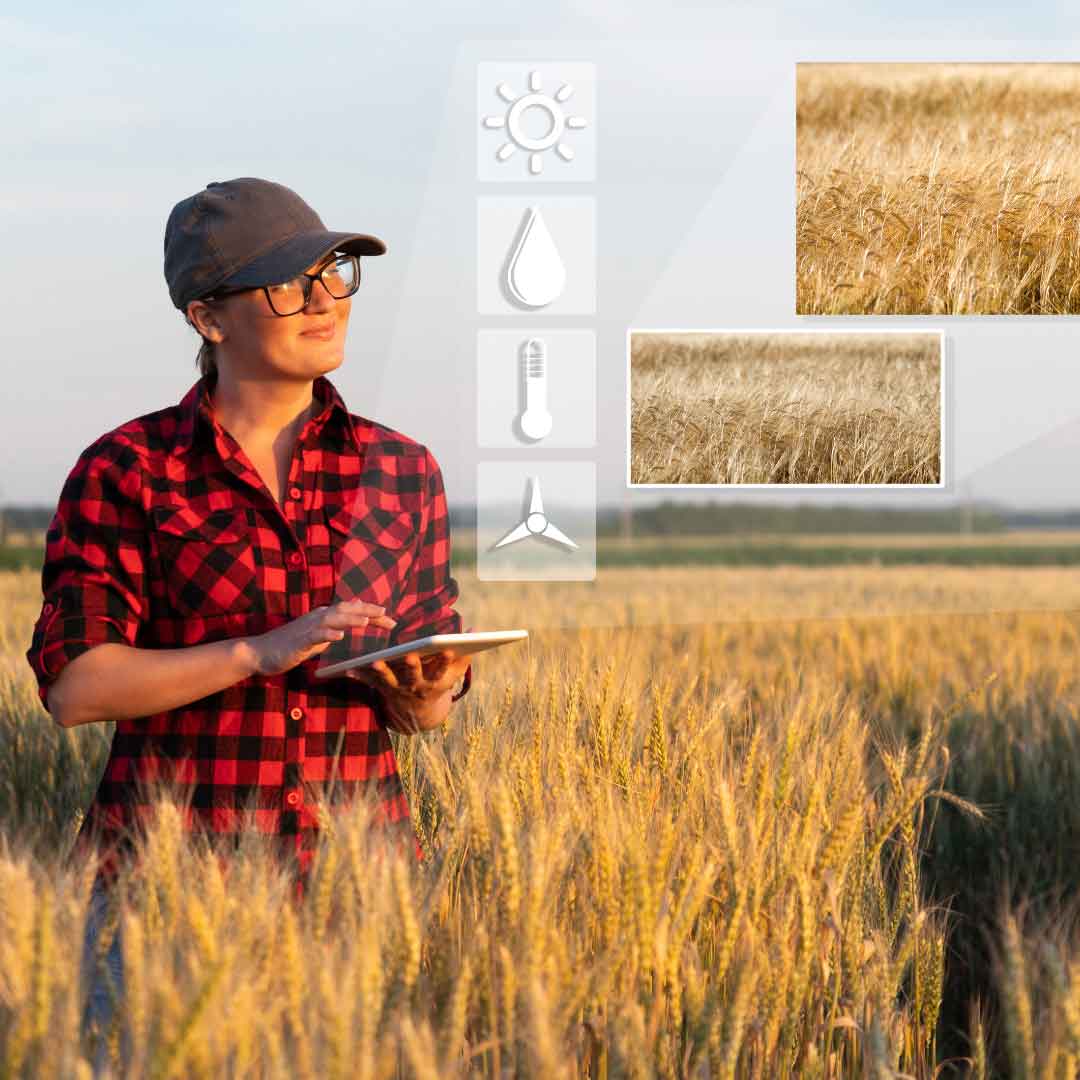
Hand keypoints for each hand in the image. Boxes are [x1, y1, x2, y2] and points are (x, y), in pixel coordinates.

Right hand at [245, 599, 396, 676]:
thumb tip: (355, 612)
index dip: (372, 613)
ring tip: (367, 622)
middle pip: (346, 610)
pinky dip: (327, 634)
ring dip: (350, 619)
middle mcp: (318, 617)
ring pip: (332, 620)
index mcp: (324, 616)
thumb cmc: (290, 644)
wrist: (260, 652)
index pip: (352, 611)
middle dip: (367, 612)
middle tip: (387, 616)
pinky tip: (339, 636)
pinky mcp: (298, 641)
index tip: (392, 620)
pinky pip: (314, 636)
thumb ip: (336, 624)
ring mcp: (307, 628)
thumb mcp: (317, 634)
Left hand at [345, 646, 471, 734]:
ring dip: (381, 671)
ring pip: (389, 680)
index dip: (446, 660)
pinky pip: (369, 682)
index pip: (443, 670)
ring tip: (375, 660)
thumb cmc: (437, 684)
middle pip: (414, 676)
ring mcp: (398, 689)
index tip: (448, 648)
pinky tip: (348, 668)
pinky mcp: (382, 689)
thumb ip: (465, 653)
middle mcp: (416, 687)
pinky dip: (359, 676)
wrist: (418, 714)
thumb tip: (476, 629)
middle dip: (413, 666)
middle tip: (410, 655)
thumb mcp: (453, 673)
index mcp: (435, 682)